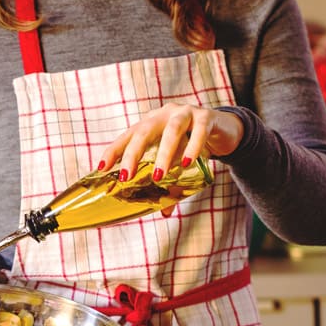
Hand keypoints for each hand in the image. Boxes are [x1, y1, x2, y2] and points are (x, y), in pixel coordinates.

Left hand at [97, 103, 243, 187]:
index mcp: (152, 123)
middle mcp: (164, 115)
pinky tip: (188, 162)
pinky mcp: (206, 117)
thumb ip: (171, 185)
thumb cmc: (194, 145)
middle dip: (132, 155)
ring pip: (172, 131)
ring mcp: (186, 113)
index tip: (101, 168)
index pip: (128, 136)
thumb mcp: (179, 163)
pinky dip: (193, 147)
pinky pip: (199, 131)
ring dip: (164, 154)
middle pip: (144, 132)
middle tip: (126, 177)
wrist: (225, 129)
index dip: (114, 151)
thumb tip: (164, 213)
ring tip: (159, 176)